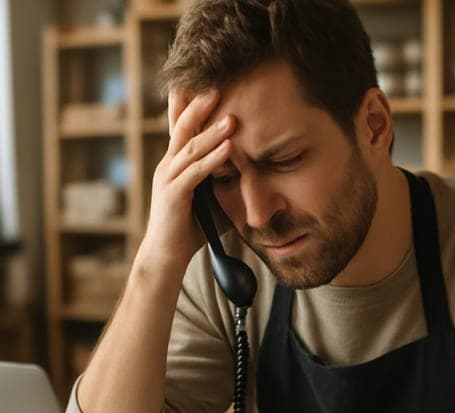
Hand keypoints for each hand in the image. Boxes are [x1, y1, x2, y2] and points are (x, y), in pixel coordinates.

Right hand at [137, 89, 236, 275]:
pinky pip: (196, 173)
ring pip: (191, 147)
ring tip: (232, 116)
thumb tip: (254, 165)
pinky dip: (214, 159)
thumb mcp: (211, 195)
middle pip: (182, 127)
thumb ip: (225, 177)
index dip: (191, 103)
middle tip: (218, 84)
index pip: (182, 125)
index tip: (207, 81)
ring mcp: (168, 178)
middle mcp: (168, 164)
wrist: (166, 255)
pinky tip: (231, 147)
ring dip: (213, 131)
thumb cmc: (192, 226)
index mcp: (176, 161)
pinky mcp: (173, 195)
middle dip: (200, 105)